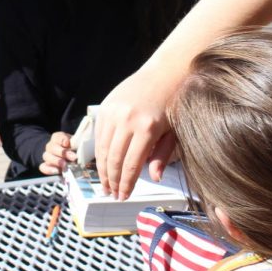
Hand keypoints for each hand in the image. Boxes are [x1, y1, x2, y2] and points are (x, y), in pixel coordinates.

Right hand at [38, 132, 75, 174]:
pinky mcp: (46, 166)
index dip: (62, 139)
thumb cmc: (74, 150)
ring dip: (56, 161)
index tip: (67, 143)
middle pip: (52, 147)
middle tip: (73, 157)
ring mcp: (48, 156)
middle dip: (62, 152)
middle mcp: (51, 146)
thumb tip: (78, 142)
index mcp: (58, 138)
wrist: (71, 159)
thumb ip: (76, 143)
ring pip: (46, 156)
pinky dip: (50, 169)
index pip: (58, 136)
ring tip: (65, 165)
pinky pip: (43, 167)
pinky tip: (58, 171)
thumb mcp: (77, 144)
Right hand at [95, 64, 179, 199]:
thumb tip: (153, 178)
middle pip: (114, 159)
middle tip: (112, 194)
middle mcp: (126, 120)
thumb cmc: (173, 105)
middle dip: (112, 180)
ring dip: (102, 169)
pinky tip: (103, 163)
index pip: (132, 164)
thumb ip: (162, 155)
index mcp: (147, 128)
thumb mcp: (173, 132)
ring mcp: (113, 112)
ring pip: (102, 148)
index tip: (123, 196)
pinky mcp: (105, 107)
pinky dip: (99, 151)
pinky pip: (98, 135)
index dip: (126, 184)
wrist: (163, 74)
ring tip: (105, 184)